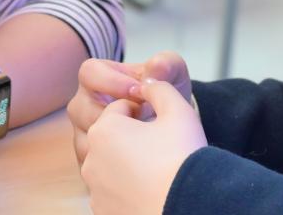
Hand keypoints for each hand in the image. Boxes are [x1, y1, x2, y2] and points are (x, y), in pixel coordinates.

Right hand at [68, 52, 191, 163]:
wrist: (169, 126)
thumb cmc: (163, 95)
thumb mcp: (173, 75)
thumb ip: (167, 64)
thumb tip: (155, 66)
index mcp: (97, 76)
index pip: (89, 72)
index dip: (111, 82)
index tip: (137, 92)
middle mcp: (84, 102)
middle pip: (81, 107)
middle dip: (113, 116)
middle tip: (141, 120)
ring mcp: (82, 130)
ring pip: (83, 137)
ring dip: (112, 141)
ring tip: (140, 140)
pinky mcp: (87, 155)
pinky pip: (90, 161)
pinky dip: (112, 162)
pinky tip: (135, 157)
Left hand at [81, 81, 207, 214]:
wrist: (191, 207)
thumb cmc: (184, 157)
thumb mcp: (179, 109)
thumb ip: (160, 86)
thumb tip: (148, 80)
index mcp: (104, 128)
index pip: (119, 106)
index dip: (142, 108)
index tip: (160, 119)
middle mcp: (90, 157)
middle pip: (108, 133)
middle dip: (128, 132)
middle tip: (156, 140)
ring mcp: (94, 187)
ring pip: (106, 162)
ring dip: (123, 158)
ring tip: (152, 163)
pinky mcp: (100, 210)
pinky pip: (108, 189)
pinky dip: (124, 185)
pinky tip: (148, 185)